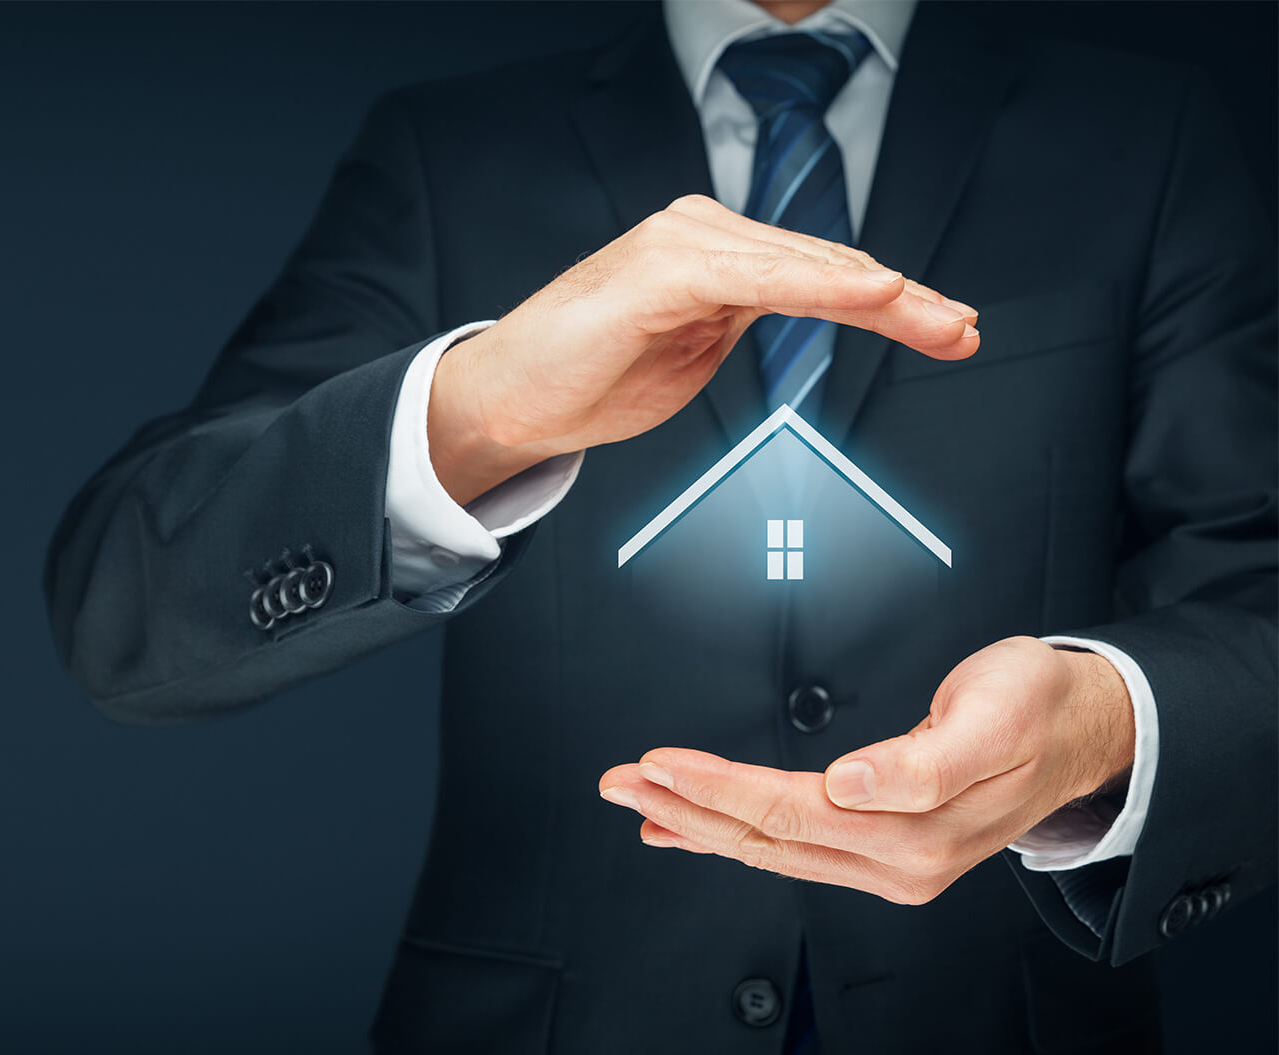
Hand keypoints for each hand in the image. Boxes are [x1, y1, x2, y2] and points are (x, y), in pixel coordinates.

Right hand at [427, 194, 979, 503]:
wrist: (509, 402)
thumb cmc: (588, 379)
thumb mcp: (691, 357)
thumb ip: (740, 327)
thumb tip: (799, 318)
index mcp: (712, 257)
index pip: (818, 274)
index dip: (892, 303)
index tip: (947, 327)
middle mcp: (700, 236)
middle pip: (825, 264)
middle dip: (905, 302)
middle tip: (963, 330)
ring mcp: (681, 245)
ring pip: (803, 265)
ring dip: (881, 294)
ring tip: (938, 319)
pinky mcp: (662, 268)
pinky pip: (757, 276)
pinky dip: (819, 283)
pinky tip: (869, 291)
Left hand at [597, 637, 1135, 904]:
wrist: (1085, 728)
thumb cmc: (1038, 707)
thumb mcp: (995, 713)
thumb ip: (923, 760)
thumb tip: (854, 784)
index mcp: (919, 826)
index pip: (790, 810)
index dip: (718, 787)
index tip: (660, 762)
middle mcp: (900, 858)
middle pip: (766, 837)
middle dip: (684, 807)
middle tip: (617, 780)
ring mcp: (891, 861)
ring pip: (771, 849)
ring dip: (697, 823)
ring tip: (637, 801)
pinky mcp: (884, 850)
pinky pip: (790, 848)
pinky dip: (732, 836)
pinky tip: (689, 829)